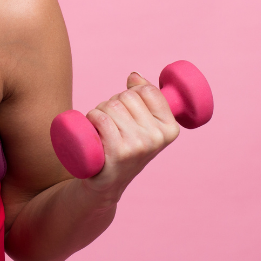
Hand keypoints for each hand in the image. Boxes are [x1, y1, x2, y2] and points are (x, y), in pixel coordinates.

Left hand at [81, 73, 179, 200]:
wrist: (105, 183)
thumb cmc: (123, 148)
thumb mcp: (141, 125)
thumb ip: (144, 98)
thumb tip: (134, 76)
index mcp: (170, 128)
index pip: (147, 91)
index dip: (130, 94)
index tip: (128, 111)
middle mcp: (157, 137)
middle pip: (126, 96)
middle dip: (112, 103)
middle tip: (111, 124)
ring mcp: (139, 146)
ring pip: (110, 105)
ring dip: (98, 112)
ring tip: (102, 131)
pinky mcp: (119, 152)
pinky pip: (101, 118)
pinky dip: (91, 119)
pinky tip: (93, 132)